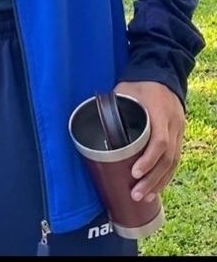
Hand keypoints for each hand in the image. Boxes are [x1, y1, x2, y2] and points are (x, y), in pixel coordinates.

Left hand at [114, 80, 184, 202]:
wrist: (161, 71)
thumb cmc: (139, 82)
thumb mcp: (124, 90)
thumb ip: (111, 105)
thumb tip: (88, 118)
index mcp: (159, 111)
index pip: (159, 141)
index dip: (148, 160)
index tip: (134, 173)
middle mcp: (173, 123)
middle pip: (167, 158)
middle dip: (151, 179)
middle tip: (135, 193)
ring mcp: (178, 130)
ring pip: (173, 163)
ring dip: (159, 182)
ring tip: (143, 196)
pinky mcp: (179, 135)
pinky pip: (176, 160)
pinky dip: (166, 175)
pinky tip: (156, 187)